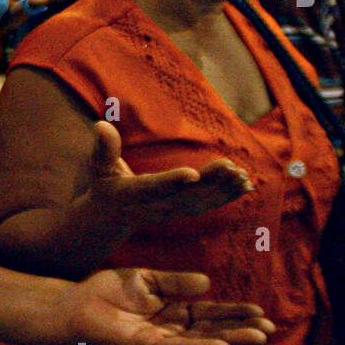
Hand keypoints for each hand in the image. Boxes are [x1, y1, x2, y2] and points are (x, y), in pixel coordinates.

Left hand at [62, 268, 272, 344]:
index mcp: (172, 310)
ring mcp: (161, 340)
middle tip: (269, 328)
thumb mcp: (147, 279)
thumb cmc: (107, 290)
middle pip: (212, 329)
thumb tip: (207, 284)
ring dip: (230, 339)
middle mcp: (171, 328)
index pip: (210, 312)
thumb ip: (175, 282)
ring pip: (202, 340)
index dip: (234, 312)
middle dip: (240, 328)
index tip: (260, 311)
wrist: (76, 302)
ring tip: (258, 337)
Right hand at [85, 120, 252, 226]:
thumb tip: (100, 124)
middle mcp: (154, 208)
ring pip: (200, 204)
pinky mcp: (181, 213)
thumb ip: (103, 148)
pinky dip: (227, 198)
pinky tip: (245, 187)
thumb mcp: (99, 168)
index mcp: (133, 194)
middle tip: (231, 167)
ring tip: (243, 177)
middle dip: (209, 184)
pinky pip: (206, 207)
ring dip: (224, 192)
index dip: (173, 181)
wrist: (109, 220)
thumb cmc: (104, 186)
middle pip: (185, 197)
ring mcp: (169, 213)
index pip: (154, 187)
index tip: (193, 174)